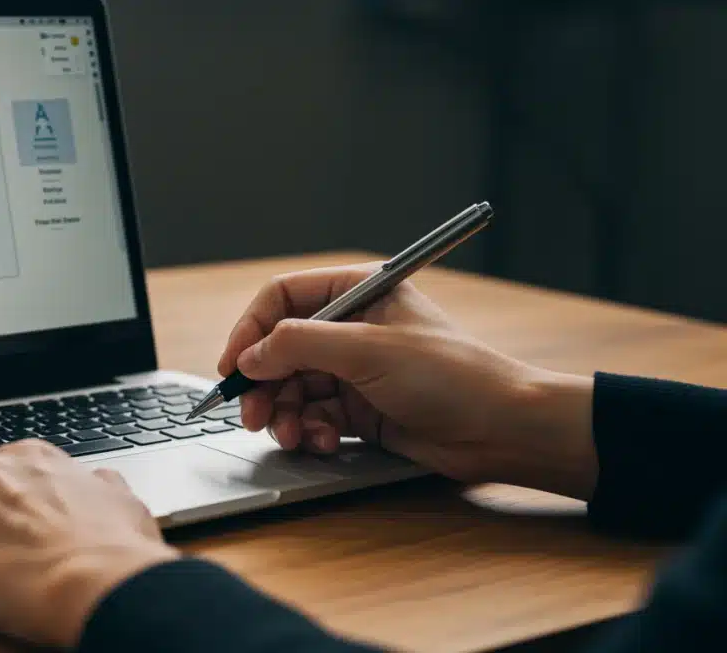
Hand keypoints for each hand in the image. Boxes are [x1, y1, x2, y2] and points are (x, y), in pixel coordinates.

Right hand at [218, 263, 598, 499]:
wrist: (501, 430)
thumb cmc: (451, 376)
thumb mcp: (367, 350)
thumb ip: (300, 346)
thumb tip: (249, 356)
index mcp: (357, 292)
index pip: (282, 298)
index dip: (251, 330)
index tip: (232, 366)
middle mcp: (352, 328)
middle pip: (280, 349)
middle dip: (263, 384)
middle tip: (251, 415)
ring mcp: (355, 370)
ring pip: (292, 388)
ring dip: (284, 414)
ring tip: (292, 436)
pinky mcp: (361, 410)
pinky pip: (315, 417)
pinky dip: (311, 432)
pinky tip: (324, 442)